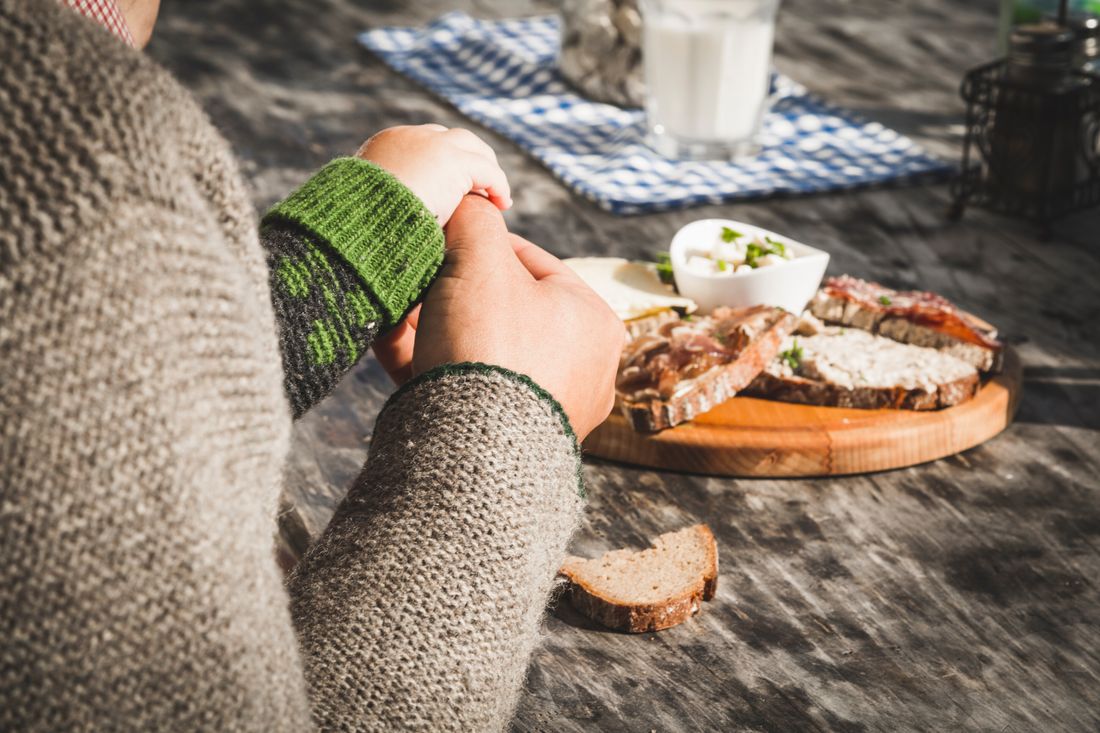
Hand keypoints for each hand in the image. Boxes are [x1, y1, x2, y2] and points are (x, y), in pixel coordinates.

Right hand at [356, 124, 511, 225]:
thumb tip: (390, 227)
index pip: (422, 145)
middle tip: (481, 188)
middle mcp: (409, 138)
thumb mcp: (367, 210)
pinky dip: (497, 185)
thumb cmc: (359, 224)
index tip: (453, 189)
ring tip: (496, 196)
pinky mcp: (453, 161)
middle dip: (470, 161)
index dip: (442, 165)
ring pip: (473, 149)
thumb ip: (385, 206)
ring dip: (487, 170)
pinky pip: (486, 169)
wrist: (360, 217)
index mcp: (385, 147)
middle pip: (451, 139)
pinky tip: (502, 203)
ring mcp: (432, 145)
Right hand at [407, 195, 623, 439]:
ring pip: (477, 347)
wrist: (471, 452)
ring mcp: (548, 408)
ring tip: (394, 313)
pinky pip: (465, 386)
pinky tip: (392, 348)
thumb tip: (467, 197)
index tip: (439, 238)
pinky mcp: (509, 440)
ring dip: (431, 327)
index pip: (529, 262)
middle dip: (447, 292)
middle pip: (500, 308)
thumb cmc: (489, 346)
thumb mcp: (479, 260)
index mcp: (593, 319)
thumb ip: (474, 217)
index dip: (476, 243)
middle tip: (411, 279)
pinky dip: (429, 366)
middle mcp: (582, 367)